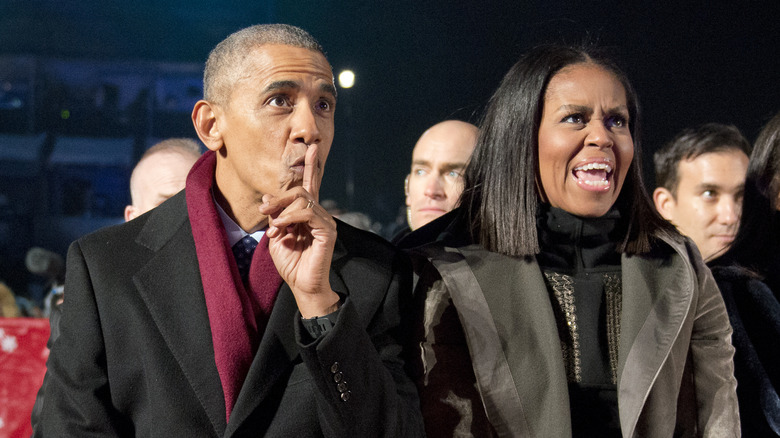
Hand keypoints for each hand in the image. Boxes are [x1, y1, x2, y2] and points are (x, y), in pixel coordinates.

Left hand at [260, 145, 339, 317]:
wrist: (301, 286)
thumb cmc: (290, 263)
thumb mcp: (276, 236)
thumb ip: (274, 216)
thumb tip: (268, 198)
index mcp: (307, 214)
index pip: (310, 185)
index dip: (311, 166)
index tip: (312, 147)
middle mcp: (319, 214)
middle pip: (301, 190)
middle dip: (280, 197)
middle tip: (264, 209)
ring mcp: (325, 222)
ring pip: (303, 200)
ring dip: (283, 210)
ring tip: (274, 226)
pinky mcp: (328, 231)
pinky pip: (309, 213)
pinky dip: (291, 217)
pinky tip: (281, 228)